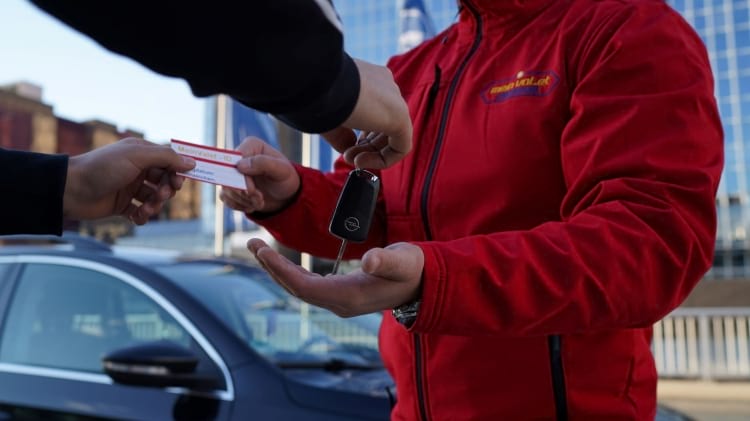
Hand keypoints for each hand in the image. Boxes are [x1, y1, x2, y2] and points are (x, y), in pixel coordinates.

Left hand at [63, 137, 195, 223]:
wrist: (70, 190)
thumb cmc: (102, 168)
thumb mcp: (137, 156)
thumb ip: (166, 157)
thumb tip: (191, 161)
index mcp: (141, 154)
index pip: (169, 161)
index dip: (177, 172)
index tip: (180, 182)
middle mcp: (137, 169)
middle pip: (165, 181)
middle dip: (167, 190)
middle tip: (162, 195)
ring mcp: (130, 188)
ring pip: (155, 198)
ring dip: (155, 206)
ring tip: (146, 209)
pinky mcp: (122, 205)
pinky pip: (141, 212)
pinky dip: (143, 216)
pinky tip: (137, 217)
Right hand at [220, 136, 299, 213]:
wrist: (286, 195)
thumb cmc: (286, 178)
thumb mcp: (282, 170)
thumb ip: (264, 163)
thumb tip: (240, 165)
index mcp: (250, 146)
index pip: (236, 160)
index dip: (241, 178)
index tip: (252, 191)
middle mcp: (238, 157)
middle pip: (227, 175)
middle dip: (243, 193)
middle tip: (260, 199)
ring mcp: (232, 172)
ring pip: (226, 189)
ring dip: (244, 201)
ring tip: (260, 202)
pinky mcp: (230, 186)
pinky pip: (225, 198)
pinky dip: (239, 205)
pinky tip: (252, 205)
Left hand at [247, 239, 423, 316]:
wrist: (425, 284)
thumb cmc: (415, 269)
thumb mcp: (404, 261)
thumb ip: (387, 261)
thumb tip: (369, 261)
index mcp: (350, 296)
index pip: (305, 286)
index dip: (281, 269)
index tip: (262, 250)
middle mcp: (340, 303)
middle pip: (296, 288)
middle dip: (272, 268)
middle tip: (251, 243)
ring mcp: (340, 301)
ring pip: (300, 288)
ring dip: (279, 270)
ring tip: (259, 250)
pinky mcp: (342, 295)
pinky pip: (309, 287)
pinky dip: (292, 273)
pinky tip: (283, 262)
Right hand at [322, 58, 411, 168]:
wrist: (322, 81)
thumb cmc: (318, 95)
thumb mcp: (329, 116)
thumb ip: (342, 134)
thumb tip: (349, 149)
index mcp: (370, 80)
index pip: (373, 112)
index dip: (360, 136)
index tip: (346, 146)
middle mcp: (385, 87)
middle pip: (383, 127)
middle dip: (364, 147)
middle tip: (346, 156)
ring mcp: (395, 100)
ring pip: (392, 137)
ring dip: (371, 155)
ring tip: (351, 159)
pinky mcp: (400, 117)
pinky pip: (401, 146)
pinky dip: (383, 159)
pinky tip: (361, 161)